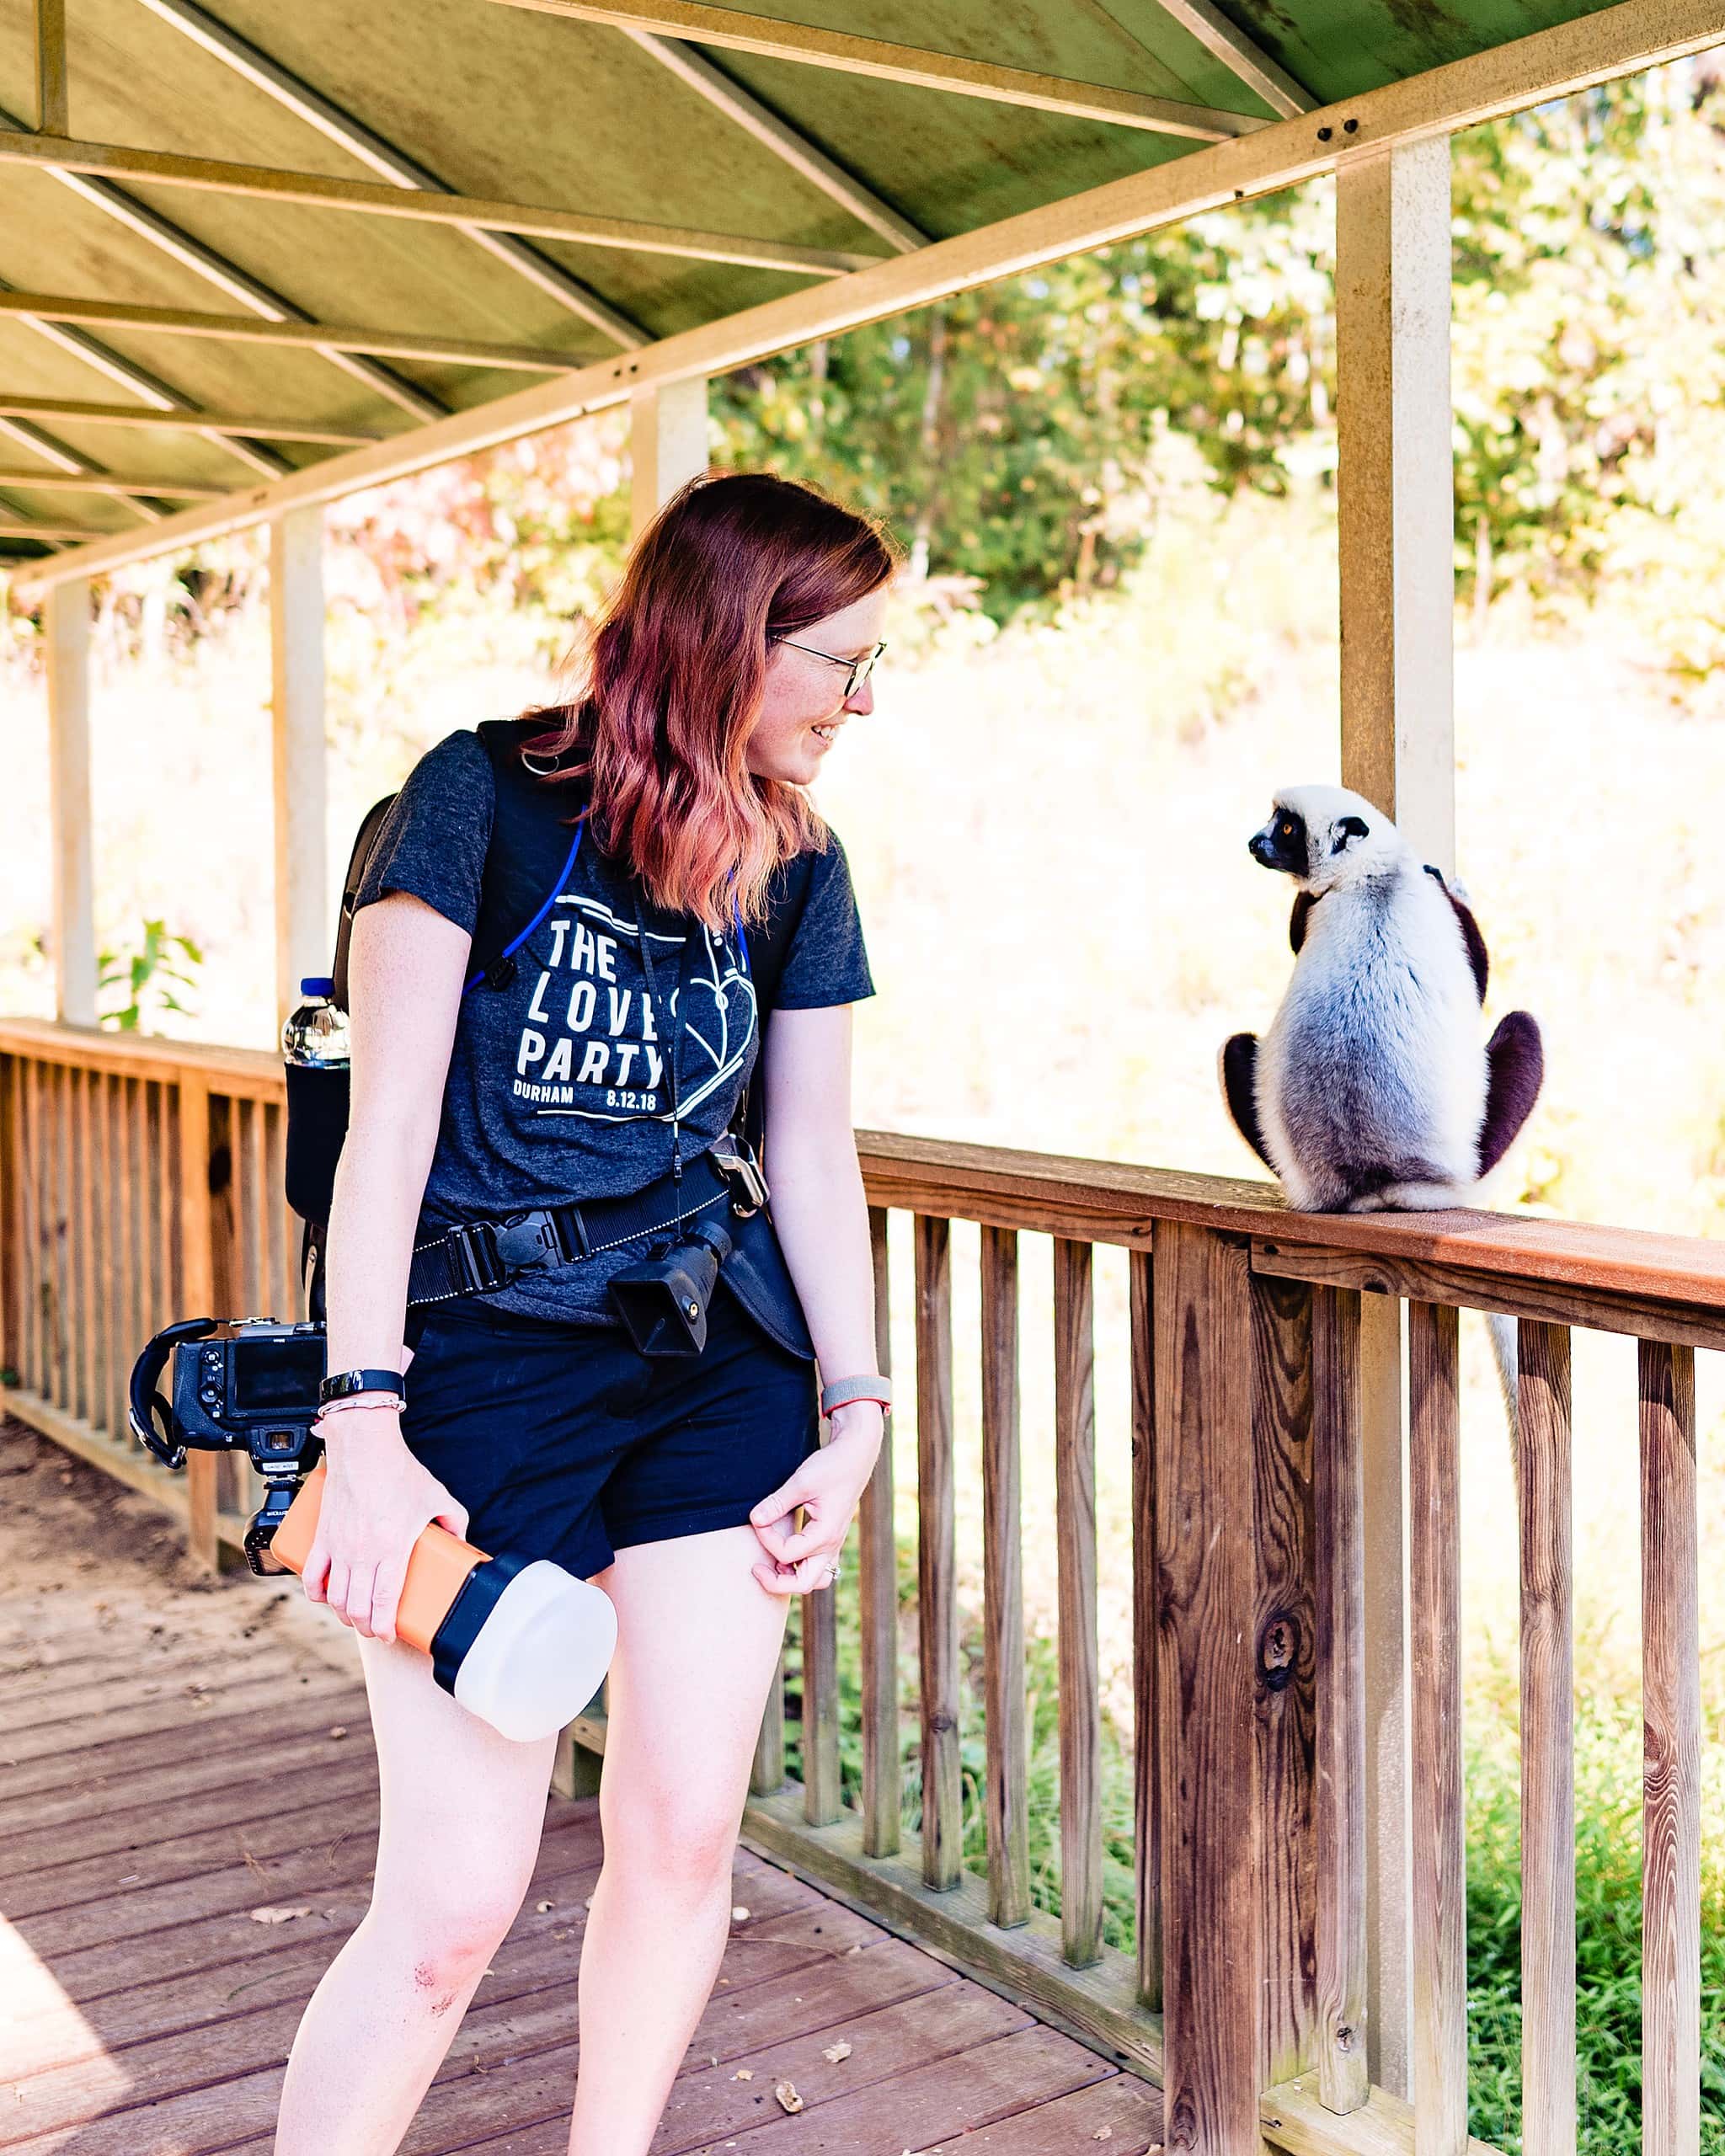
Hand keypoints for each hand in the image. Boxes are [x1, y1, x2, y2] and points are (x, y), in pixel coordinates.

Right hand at [300, 1409, 469, 1643]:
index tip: (389, 1636)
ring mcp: (338, 1546)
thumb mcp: (438, 1497)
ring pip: (335, 1596)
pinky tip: (325, 1598)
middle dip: (365, 1627)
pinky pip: (311, 1575)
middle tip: (374, 1629)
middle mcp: (362, 1552)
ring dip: (343, 1614)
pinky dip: (316, 1594)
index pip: (385, 1601)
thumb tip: (464, 1542)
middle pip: (357, 1606)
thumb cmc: (400, 1471)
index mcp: (392, 1547)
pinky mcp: (322, 1536)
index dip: (385, 1626)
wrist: (364, 1447)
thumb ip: (455, 1522)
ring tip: (354, 1617)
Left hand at [748, 1404, 883, 1596]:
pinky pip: (818, 1567)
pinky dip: (801, 1568)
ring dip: (791, 1578)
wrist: (855, 1455)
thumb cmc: (831, 1466)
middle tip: (755, 1568)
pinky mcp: (831, 1538)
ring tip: (771, 1565)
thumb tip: (755, 1519)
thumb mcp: (802, 1482)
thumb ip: (777, 1503)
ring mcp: (833, 1544)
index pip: (786, 1553)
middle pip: (803, 1584)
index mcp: (825, 1535)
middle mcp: (831, 1545)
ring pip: (814, 1580)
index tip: (758, 1519)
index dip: (766, 1539)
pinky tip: (785, 1555)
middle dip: (776, 1582)